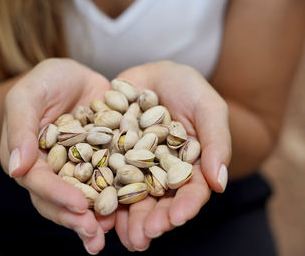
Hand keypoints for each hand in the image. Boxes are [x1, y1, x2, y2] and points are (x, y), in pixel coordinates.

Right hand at [0, 58, 112, 253]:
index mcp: (30, 160)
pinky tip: (129, 212)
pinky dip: (118, 198)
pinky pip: (110, 182)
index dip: (57, 195)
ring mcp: (80, 169)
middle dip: (76, 219)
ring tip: (108, 236)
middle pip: (61, 200)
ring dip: (96, 218)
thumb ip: (20, 127)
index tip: (78, 207)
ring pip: (85, 198)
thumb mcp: (27, 95)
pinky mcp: (103, 163)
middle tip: (93, 235)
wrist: (73, 77)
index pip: (40, 182)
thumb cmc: (44, 82)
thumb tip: (14, 168)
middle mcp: (54, 171)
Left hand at [113, 61, 231, 249]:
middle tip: (142, 238)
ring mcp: (132, 165)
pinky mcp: (109, 154)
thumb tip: (220, 184)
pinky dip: (99, 190)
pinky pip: (103, 174)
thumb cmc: (188, 88)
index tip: (176, 219)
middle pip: (156, 201)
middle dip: (150, 221)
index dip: (184, 207)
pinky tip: (93, 207)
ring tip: (120, 235)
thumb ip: (216, 142)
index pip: (189, 192)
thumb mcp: (208, 108)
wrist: (154, 73)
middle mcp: (158, 172)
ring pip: (128, 195)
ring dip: (125, 217)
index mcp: (186, 167)